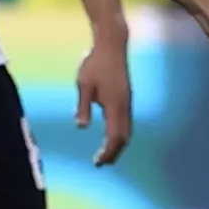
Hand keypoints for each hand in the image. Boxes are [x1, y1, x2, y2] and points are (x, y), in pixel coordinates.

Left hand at [75, 37, 132, 164]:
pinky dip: (119, 134)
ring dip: (117, 144)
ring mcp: (127, 101)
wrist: (112, 45)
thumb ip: (83, 106)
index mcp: (115, 105)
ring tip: (105, 154)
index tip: (97, 163)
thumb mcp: (84, 84)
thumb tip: (82, 126)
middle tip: (100, 163)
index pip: (114, 136)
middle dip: (113, 152)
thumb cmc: (95, 63)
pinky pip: (126, 122)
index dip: (107, 152)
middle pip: (124, 137)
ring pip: (127, 130)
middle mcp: (125, 106)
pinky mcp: (126, 97)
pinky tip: (111, 136)